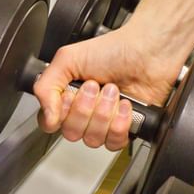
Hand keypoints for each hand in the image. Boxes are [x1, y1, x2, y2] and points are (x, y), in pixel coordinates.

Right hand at [34, 23, 183, 150]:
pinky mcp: (123, 129)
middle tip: (95, 86)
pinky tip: (125, 105)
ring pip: (92, 139)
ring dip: (104, 113)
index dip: (61, 113)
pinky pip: (113, 143)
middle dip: (85, 109)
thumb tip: (47, 118)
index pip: (49, 123)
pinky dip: (120, 123)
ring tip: (112, 91)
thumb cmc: (112, 50)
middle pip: (71, 133)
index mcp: (65, 96)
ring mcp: (102, 122)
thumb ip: (45, 88)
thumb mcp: (67, 59)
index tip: (71, 94)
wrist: (148, 52)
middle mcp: (82, 112)